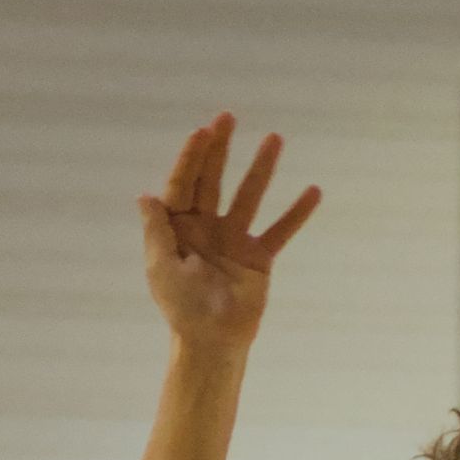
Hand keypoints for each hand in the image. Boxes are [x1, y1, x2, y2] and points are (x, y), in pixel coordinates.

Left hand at [139, 116, 320, 350]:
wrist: (212, 342)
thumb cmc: (181, 309)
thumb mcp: (161, 268)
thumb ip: (156, 231)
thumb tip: (146, 195)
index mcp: (179, 228)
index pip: (183, 185)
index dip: (191, 158)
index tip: (201, 133)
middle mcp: (206, 227)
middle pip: (213, 179)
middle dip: (219, 149)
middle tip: (227, 117)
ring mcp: (234, 240)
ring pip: (249, 195)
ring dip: (261, 168)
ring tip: (275, 138)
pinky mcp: (258, 257)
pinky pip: (280, 231)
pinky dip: (296, 213)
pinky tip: (314, 191)